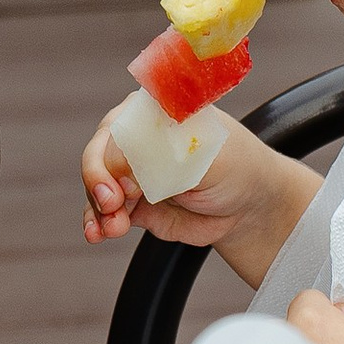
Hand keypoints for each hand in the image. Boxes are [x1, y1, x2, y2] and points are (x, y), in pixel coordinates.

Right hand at [82, 114, 321, 286]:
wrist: (248, 205)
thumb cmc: (234, 166)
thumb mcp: (206, 157)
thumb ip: (164, 159)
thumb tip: (120, 169)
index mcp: (155, 110)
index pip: (119, 124)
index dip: (113, 150)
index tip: (124, 180)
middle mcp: (137, 137)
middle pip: (99, 153)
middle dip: (99, 181)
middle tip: (112, 203)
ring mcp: (131, 171)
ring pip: (97, 185)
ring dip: (96, 207)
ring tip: (108, 227)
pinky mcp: (131, 202)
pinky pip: (103, 211)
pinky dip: (96, 222)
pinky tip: (97, 232)